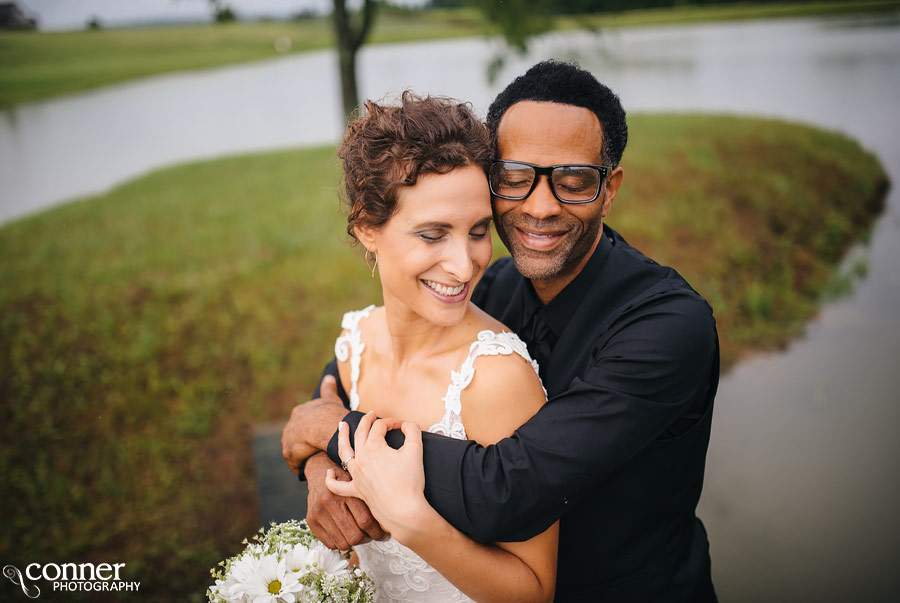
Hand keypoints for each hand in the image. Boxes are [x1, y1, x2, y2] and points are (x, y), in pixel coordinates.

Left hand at [282, 375, 346, 474]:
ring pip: (295, 449)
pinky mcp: (289, 453)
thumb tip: (329, 377)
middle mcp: (290, 425)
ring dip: (302, 455)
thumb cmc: (331, 412)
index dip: (310, 428)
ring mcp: (288, 439)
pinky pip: (295, 462)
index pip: (302, 422)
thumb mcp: (331, 397)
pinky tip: (309, 468)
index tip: (317, 434)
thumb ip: (328, 388)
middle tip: (316, 449)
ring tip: (314, 461)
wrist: (327, 426)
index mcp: (299, 412)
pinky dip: (300, 465)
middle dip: (303, 442)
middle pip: (295, 436)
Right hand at [303, 452, 386, 549]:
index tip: (384, 534)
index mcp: (345, 491)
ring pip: (343, 542)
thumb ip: (370, 497)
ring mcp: (319, 512)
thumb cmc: (345, 476)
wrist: (320, 469)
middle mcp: (329, 502)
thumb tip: (389, 519)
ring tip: (361, 535)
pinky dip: (341, 542)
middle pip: (354, 535)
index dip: (378, 532)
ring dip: (354, 543)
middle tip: (373, 536)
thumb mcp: (359, 481)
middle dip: (368, 539)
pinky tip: (347, 534)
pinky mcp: (311, 520)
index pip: (366, 521)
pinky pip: (330, 543)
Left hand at [325, 412, 432, 539]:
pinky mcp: (357, 491)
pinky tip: (330, 472)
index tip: (403, 426)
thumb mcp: (416, 450)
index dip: (392, 422)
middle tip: (372, 414)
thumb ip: (412, 431)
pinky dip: (331, 479)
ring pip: (344, 452)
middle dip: (367, 420)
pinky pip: (338, 486)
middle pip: (360, 433)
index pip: (380, 426)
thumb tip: (406, 424)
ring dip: (342, 437)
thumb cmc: (411, 481)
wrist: (404, 511)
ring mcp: (357, 475)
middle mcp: (361, 458)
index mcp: (374, 447)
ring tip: (342, 426)